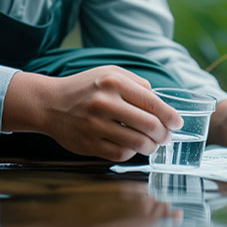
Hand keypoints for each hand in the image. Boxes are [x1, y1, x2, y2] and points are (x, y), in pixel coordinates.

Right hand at [2, 66, 182, 161]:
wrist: (49, 103)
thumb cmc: (86, 88)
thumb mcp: (110, 73)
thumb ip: (137, 84)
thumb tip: (161, 103)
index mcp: (114, 82)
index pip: (153, 103)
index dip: (171, 116)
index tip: (177, 123)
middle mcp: (105, 103)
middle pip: (150, 125)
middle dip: (164, 134)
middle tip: (166, 136)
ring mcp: (95, 125)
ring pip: (138, 143)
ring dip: (151, 146)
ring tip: (152, 144)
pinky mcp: (88, 144)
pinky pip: (121, 154)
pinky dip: (132, 152)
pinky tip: (132, 146)